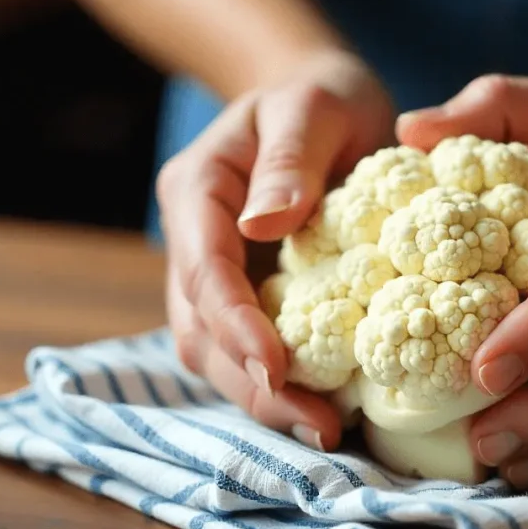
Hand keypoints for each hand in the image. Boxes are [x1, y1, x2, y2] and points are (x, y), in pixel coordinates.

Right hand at [156, 49, 393, 450]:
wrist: (325, 105)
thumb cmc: (321, 97)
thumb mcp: (311, 106)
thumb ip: (289, 160)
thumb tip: (264, 225)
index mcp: (197, 191)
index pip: (203, 270)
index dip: (234, 324)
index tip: (277, 368)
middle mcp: (197, 242)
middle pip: (203, 329)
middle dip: (252, 383)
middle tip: (316, 426)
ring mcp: (221, 275)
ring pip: (221, 354)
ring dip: (266, 399)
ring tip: (327, 431)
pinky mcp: (255, 296)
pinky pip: (256, 350)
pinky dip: (286, 386)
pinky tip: (331, 410)